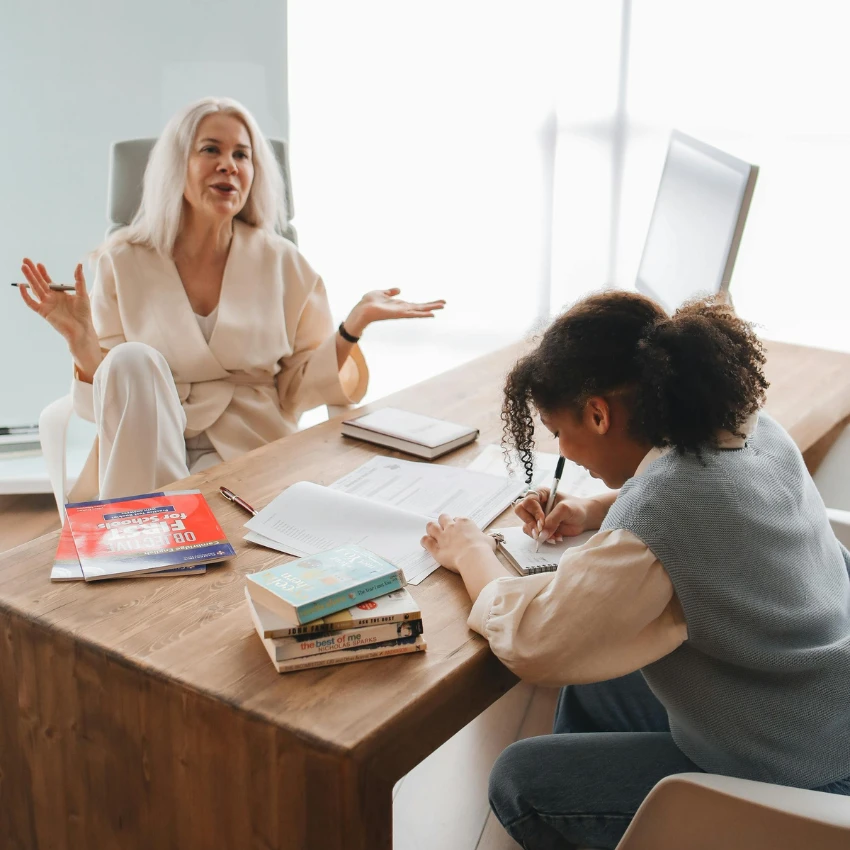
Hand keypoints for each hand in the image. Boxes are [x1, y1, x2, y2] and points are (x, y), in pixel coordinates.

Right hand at [18, 259, 103, 378]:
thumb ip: (79, 280)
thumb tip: (78, 265)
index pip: (48, 281)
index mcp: (60, 294)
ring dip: (29, 278)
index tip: (39, 264)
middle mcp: (51, 298)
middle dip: (32, 271)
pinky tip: (22, 286)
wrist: (82, 329)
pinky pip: (31, 303)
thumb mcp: (82, 294)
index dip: (43, 272)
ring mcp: (46, 304)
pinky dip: (25, 295)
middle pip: (39, 282)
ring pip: (35, 289)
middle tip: (26, 260)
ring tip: (23, 267)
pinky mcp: (43, 312)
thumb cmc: (83, 313)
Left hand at [345, 288, 445, 335]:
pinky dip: (423, 314)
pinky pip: (413, 314)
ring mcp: (401, 312)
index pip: (416, 304)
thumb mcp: (381, 293)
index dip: (426, 304)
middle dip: (432, 305)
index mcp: (399, 305)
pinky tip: (432, 314)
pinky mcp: (399, 314)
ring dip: (431, 308)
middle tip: (445, 303)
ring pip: (420, 310)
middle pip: (421, 307)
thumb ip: (390, 292)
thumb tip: (399, 290)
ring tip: (442, 306)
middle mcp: (402, 309)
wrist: (361, 310)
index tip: (436, 302)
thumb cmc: (368, 303)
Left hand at [420, 514, 494, 572]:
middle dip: (443, 522)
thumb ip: (486, 538)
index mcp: (465, 522)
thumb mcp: (489, 540)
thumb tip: (489, 540)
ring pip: (431, 526)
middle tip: (445, 528)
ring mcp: (442, 537)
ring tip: (433, 533)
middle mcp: (452, 527)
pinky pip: (425, 541)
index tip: (459, 529)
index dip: (457, 524)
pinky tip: (426, 543)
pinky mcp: (436, 548)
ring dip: (431, 529)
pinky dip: (425, 541)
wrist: (474, 557)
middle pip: (443, 518)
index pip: (458, 519)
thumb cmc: (483, 549)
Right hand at [514, 488, 588, 544]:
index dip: (534, 512)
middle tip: (539, 532)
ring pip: (526, 525)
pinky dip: (543, 538)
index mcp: (540, 494)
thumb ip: (553, 519)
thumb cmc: (576, 508)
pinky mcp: (540, 527)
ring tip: (553, 536)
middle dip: (529, 523)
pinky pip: (533, 534)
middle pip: (521, 511)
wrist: (584, 518)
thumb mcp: (566, 509)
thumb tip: (542, 533)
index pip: (528, 501)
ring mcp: (536, 516)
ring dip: (538, 533)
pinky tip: (555, 538)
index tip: (542, 522)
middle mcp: (536, 504)